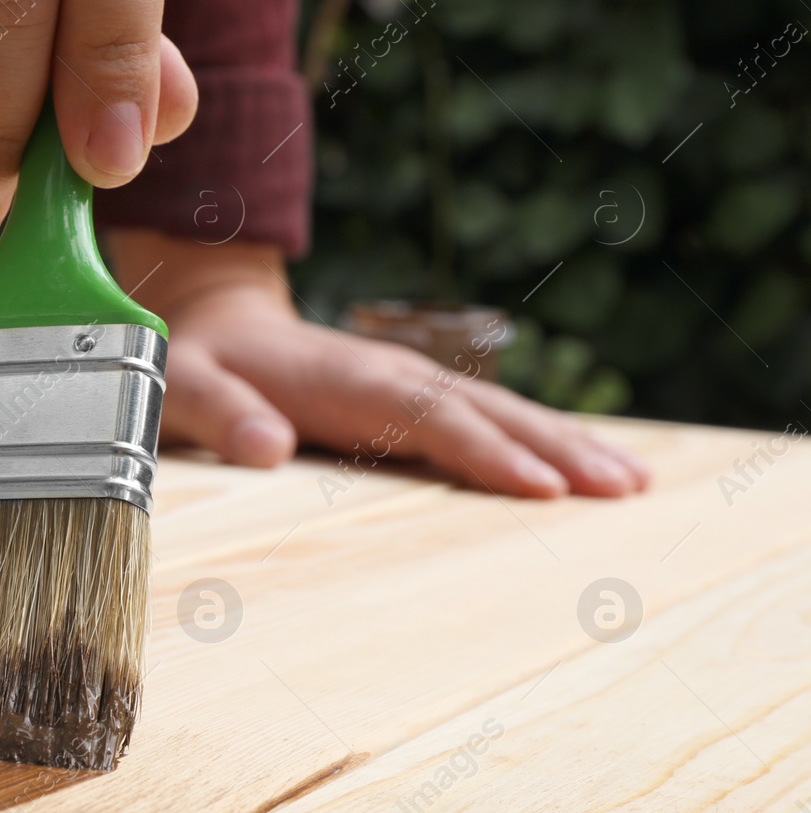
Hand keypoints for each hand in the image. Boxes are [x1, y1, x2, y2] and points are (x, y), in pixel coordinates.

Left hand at [106, 230, 651, 498]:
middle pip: (483, 411)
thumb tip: (267, 447)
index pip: (424, 417)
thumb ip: (218, 413)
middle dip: (555, 448)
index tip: (542, 488)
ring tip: (631, 482)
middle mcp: (389, 375)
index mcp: (341, 379)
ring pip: (498, 411)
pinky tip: (584, 466)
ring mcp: (407, 383)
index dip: (482, 451)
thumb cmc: (194, 364)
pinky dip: (539, 439)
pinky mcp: (413, 396)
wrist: (211, 322)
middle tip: (623, 490)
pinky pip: (485, 417)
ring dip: (565, 443)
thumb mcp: (180, 385)